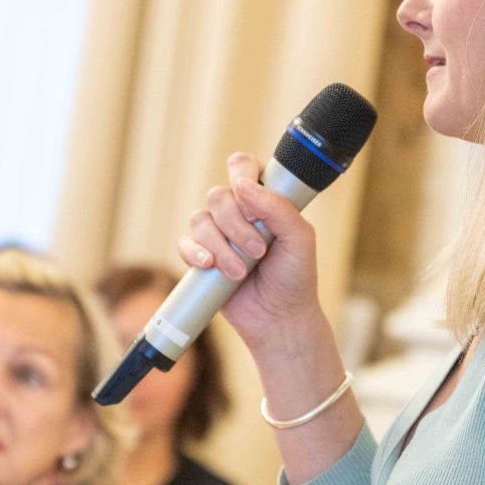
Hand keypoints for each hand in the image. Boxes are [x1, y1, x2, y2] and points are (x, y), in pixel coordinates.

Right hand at [177, 152, 325, 348]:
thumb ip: (278, 208)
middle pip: (218, 196)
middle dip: (236, 226)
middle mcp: (237, 212)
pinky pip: (184, 243)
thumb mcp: (299, 238)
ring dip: (221, 247)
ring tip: (240, 272)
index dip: (242, 177)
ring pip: (200, 219)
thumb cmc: (294, 276)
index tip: (253, 205)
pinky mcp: (200, 257)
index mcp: (263, 199)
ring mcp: (217, 234)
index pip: (242, 166)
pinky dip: (195, 253)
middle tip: (258, 251)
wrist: (278, 318)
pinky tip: (210, 266)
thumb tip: (243, 186)